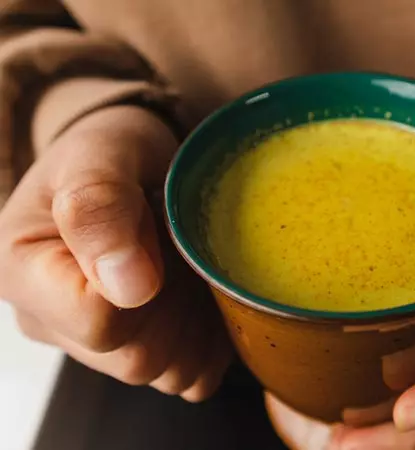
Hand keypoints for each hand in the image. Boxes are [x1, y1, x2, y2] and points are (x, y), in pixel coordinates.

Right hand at [0, 106, 232, 400]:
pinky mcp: (134, 351)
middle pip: (136, 357)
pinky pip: (191, 374)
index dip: (148, 287)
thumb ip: (100, 206)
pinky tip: (203, 293)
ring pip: (166, 371)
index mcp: (23, 272)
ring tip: (192, 265)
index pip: (98, 323)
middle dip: (179, 306)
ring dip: (199, 321)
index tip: (160, 238)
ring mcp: (92, 346)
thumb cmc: (107, 152)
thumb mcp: (100, 153)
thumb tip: (129, 286)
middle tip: (185, 248)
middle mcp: (50, 321)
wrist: (126, 165)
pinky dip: (212, 338)